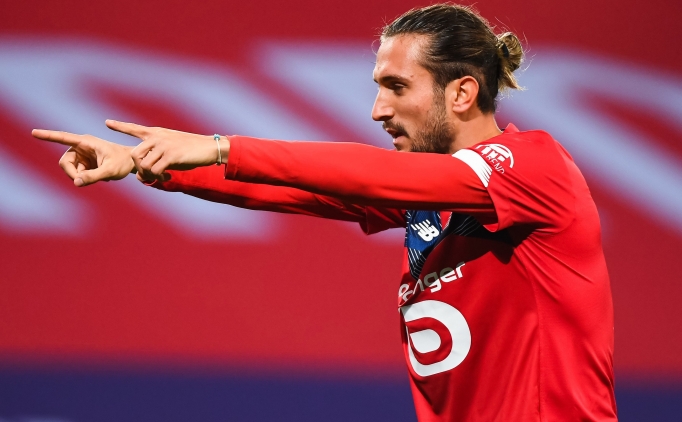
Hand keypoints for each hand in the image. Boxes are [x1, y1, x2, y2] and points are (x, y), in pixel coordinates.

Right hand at [32, 129, 134, 186]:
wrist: (132, 163)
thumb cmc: (123, 163)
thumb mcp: (110, 171)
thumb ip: (93, 177)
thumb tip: (76, 183)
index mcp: (86, 142)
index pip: (63, 137)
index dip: (48, 136)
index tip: (34, 132)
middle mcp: (81, 146)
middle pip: (65, 162)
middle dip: (73, 174)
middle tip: (84, 181)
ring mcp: (82, 154)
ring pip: (71, 169)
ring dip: (81, 176)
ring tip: (99, 176)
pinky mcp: (84, 161)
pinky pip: (78, 173)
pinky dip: (86, 177)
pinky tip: (100, 175)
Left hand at [106, 120, 226, 181]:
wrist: (209, 148)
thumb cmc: (191, 149)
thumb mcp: (172, 146)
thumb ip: (158, 153)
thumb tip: (148, 169)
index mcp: (156, 133)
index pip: (134, 128)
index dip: (120, 126)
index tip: (107, 122)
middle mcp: (157, 137)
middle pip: (134, 154)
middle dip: (138, 169)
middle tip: (147, 176)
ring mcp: (164, 146)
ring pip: (143, 165)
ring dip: (148, 175)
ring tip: (159, 177)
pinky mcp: (171, 156)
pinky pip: (155, 170)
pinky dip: (159, 177)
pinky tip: (167, 177)